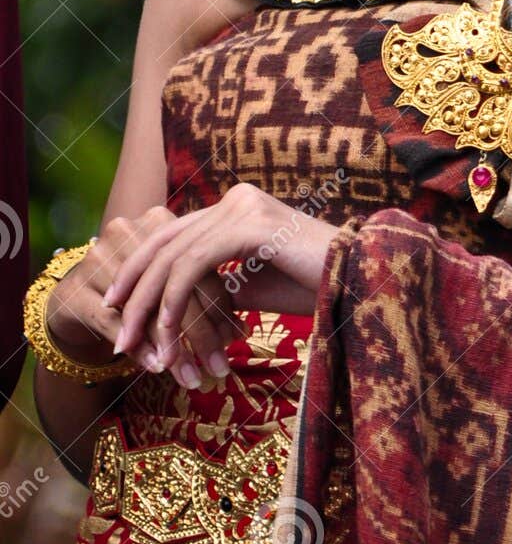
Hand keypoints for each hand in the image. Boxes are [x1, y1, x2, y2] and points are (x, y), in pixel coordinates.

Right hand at [46, 207, 242, 389]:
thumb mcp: (170, 278)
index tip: (237, 338)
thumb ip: (201, 289)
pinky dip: (139, 348)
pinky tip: (157, 367)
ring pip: (146, 308)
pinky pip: (113, 323)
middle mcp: (127, 232)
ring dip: (173, 348)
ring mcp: (97, 259)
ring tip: (192, 377)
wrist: (73, 296)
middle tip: (220, 367)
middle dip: (201, 333)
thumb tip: (240, 331)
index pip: (197, 264)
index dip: (219, 303)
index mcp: (158, 221)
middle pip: (174, 286)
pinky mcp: (75, 291)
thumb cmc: (137, 290)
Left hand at [102, 183, 339, 370]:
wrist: (363, 281)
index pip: (174, 233)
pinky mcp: (250, 225)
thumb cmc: (317, 287)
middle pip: (166, 242)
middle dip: (134, 289)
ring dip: (149, 306)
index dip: (141, 267)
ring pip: (174, 257)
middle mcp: (236, 197)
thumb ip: (221, 286)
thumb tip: (183, 308)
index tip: (118, 303)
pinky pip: (195, 265)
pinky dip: (175, 302)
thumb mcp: (257, 286)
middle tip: (116, 332)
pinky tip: (167, 334)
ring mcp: (243, 206)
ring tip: (134, 346)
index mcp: (237, 206)